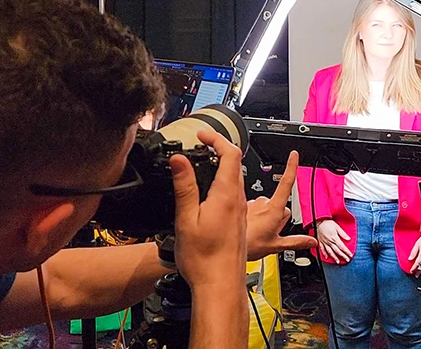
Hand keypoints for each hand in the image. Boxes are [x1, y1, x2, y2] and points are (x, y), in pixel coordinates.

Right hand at [171, 130, 246, 287]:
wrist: (219, 285)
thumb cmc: (204, 259)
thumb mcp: (186, 219)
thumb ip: (185, 187)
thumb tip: (180, 159)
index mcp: (227, 196)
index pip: (230, 154)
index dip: (217, 139)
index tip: (203, 134)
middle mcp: (238, 202)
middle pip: (236, 164)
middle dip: (220, 149)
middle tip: (202, 144)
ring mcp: (240, 213)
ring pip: (236, 180)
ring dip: (223, 166)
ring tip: (204, 163)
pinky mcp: (237, 223)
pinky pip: (235, 195)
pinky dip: (224, 183)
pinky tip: (210, 192)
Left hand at [245, 151, 316, 260]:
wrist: (225, 247)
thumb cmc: (249, 245)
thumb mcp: (276, 246)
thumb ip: (296, 241)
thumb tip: (312, 241)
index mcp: (274, 209)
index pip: (286, 183)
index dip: (291, 168)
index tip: (294, 155)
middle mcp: (262, 202)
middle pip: (279, 203)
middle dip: (277, 214)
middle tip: (269, 230)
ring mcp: (251, 203)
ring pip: (265, 206)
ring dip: (264, 215)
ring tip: (257, 231)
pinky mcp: (241, 206)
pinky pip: (252, 208)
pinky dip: (252, 215)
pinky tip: (249, 228)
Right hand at [316, 219, 351, 263]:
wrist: (319, 221)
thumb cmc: (328, 223)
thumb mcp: (337, 226)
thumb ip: (343, 233)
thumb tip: (348, 238)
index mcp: (334, 238)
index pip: (342, 246)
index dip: (346, 251)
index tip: (350, 255)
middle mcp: (329, 241)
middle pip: (337, 251)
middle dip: (342, 256)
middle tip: (347, 260)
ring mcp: (324, 242)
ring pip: (330, 252)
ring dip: (334, 257)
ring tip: (338, 261)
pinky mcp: (320, 242)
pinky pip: (322, 249)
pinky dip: (324, 254)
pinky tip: (327, 257)